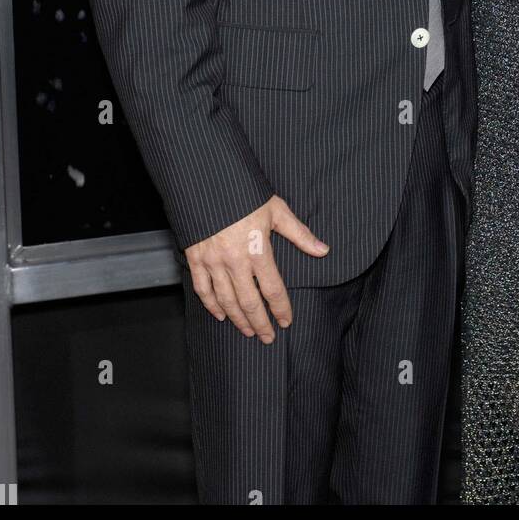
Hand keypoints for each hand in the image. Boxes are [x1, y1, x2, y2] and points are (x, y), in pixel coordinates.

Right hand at [184, 198, 328, 341]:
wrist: (209, 181)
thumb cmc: (245, 193)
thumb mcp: (277, 210)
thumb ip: (300, 234)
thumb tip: (323, 250)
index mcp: (258, 250)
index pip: (273, 290)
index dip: (281, 309)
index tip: (286, 322)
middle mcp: (235, 260)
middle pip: (249, 302)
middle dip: (260, 323)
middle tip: (267, 338)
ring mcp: (213, 261)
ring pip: (226, 300)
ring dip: (238, 319)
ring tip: (247, 331)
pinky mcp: (195, 258)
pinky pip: (203, 289)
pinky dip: (211, 305)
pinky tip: (220, 315)